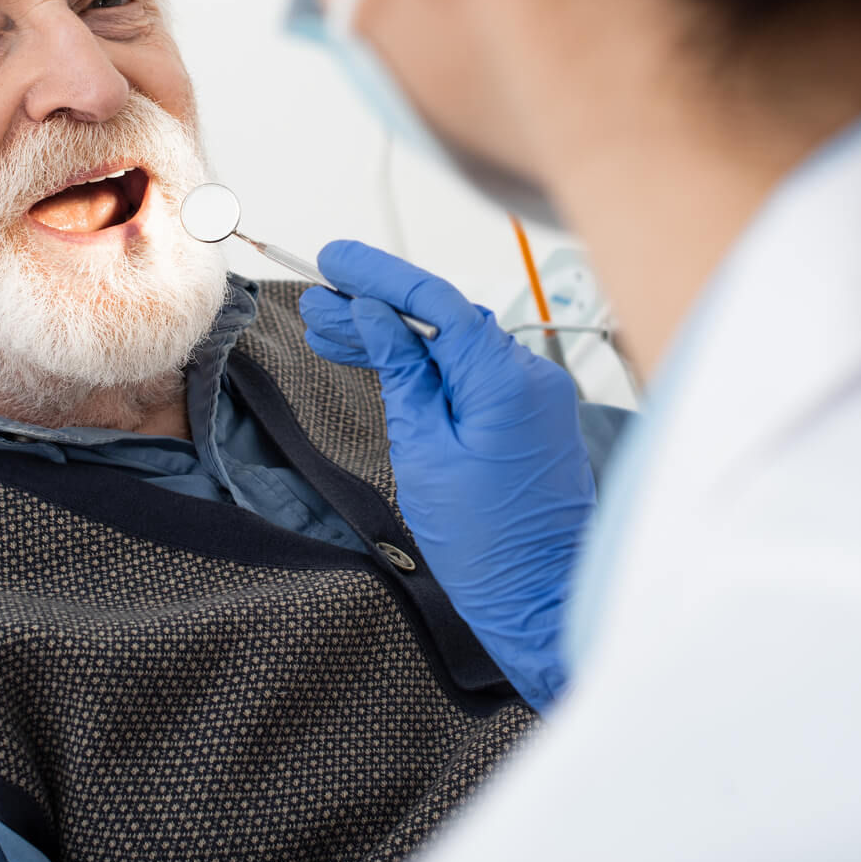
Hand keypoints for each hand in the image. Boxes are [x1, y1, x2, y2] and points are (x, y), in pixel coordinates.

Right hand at [300, 240, 593, 709]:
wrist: (542, 599)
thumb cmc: (488, 544)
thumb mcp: (423, 453)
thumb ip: (403, 375)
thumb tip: (378, 317)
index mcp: (505, 379)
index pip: (436, 301)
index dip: (379, 276)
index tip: (333, 262)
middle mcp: (530, 375)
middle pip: (443, 319)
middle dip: (377, 309)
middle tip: (318, 306)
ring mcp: (535, 395)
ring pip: (454, 347)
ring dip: (396, 340)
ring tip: (329, 336)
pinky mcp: (531, 416)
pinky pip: (472, 374)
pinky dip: (429, 368)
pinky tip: (381, 363)